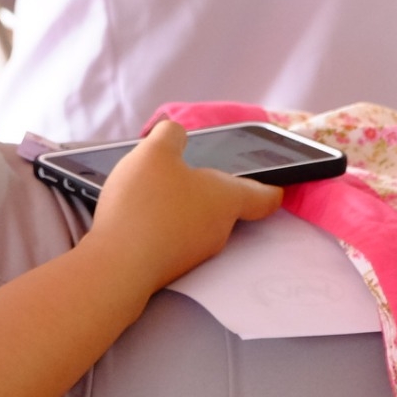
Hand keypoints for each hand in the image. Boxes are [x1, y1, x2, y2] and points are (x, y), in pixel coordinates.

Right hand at [82, 121, 282, 292]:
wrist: (119, 263)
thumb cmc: (146, 202)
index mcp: (227, 198)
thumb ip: (169, 134)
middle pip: (224, 206)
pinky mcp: (171, 266)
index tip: (277, 186)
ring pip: (197, 222)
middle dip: (206, 191)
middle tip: (182, 174)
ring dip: (181, 208)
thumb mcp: (154, 152)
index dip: (271, 189)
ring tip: (150, 193)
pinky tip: (137, 216)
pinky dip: (162, 225)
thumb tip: (175, 130)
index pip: (265, 196)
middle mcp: (220, 228)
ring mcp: (196, 252)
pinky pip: (174, 237)